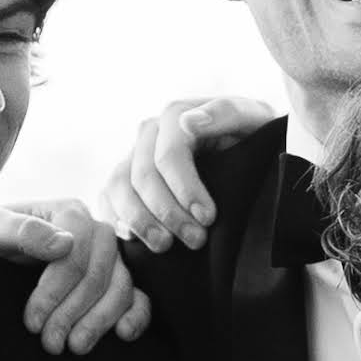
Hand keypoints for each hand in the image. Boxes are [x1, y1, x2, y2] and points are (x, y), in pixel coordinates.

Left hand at [0, 198, 152, 349]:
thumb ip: (22, 230)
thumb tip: (64, 243)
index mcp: (71, 214)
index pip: (74, 254)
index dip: (54, 291)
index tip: (32, 321)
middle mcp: (98, 233)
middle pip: (98, 275)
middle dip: (72, 313)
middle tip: (49, 343)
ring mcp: (113, 258)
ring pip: (120, 289)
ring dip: (98, 321)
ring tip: (75, 347)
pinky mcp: (119, 282)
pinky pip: (139, 298)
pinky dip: (137, 316)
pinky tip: (123, 334)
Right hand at [91, 92, 277, 247]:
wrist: (248, 154)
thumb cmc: (252, 136)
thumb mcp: (253, 118)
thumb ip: (227, 113)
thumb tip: (189, 122)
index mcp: (176, 115)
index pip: (168, 155)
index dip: (185, 188)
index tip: (208, 218)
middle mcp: (149, 134)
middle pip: (142, 176)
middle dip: (168, 212)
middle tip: (196, 241)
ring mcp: (132, 157)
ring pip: (118, 189)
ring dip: (140, 221)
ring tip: (165, 247)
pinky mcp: (124, 182)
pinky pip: (107, 201)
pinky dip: (116, 221)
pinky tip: (136, 241)